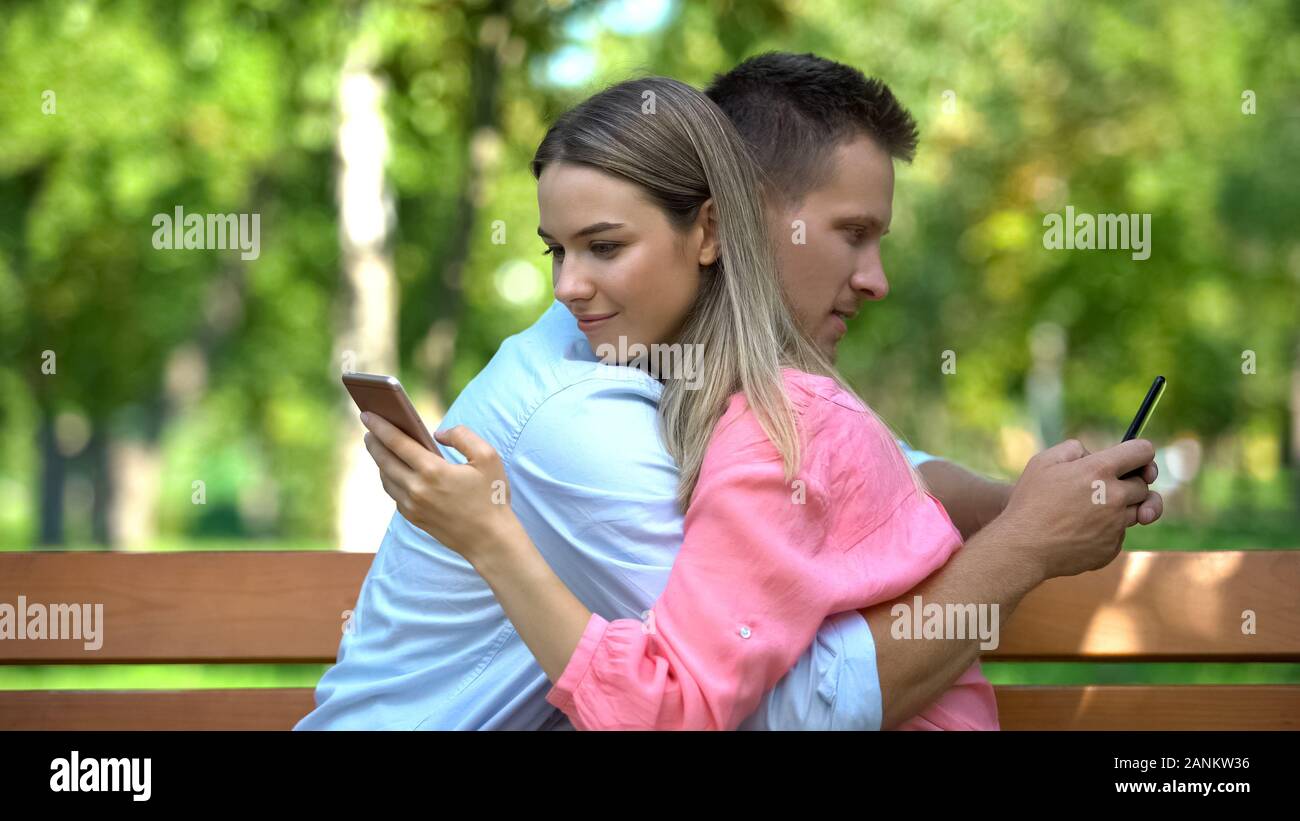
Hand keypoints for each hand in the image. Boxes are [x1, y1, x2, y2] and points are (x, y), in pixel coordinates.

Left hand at [360, 412, 522, 565]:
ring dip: (379, 460)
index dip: (380, 426)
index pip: (397, 443)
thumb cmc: (492, 496)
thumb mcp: (488, 457)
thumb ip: (462, 436)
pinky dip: (389, 478)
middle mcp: (417, 489)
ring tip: (379, 446)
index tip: (367, 414)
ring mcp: (413, 506)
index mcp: (433, 471)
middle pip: (384, 460)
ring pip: (386, 478)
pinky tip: (393, 470)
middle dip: (373, 441)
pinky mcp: (414, 518)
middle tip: (369, 427)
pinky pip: (394, 493)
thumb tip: (437, 434)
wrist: (490, 540)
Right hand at [992, 438, 1163, 580]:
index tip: (1135, 460)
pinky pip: (1118, 535)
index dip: (1142, 453)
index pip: (1143, 452)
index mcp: (1099, 470)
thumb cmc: (1029, 501)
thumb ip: (1074, 449)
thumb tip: (1092, 454)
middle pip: (1143, 485)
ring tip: (1093, 510)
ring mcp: (1115, 525)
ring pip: (1137, 512)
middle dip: (1129, 483)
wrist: (1022, 547)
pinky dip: (1105, 531)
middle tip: (1104, 487)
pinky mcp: (1111, 548)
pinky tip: (1079, 531)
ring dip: (1122, 508)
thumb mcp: (1043, 461)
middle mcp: (1114, 497)